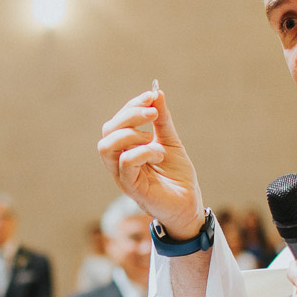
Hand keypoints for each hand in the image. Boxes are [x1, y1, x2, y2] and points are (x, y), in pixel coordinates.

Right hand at [98, 86, 204, 238]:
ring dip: (131, 134)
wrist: (189, 204)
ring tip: (153, 138)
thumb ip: (162, 121)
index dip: (131, 106)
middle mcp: (119, 160)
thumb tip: (156, 93)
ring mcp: (122, 174)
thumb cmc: (177, 176)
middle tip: (153, 113)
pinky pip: (126, 162)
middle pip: (108, 130)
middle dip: (129, 115)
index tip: (151, 97)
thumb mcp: (170, 142)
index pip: (117, 122)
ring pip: (106, 146)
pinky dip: (143, 152)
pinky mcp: (131, 186)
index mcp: (126, 149)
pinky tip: (159, 155)